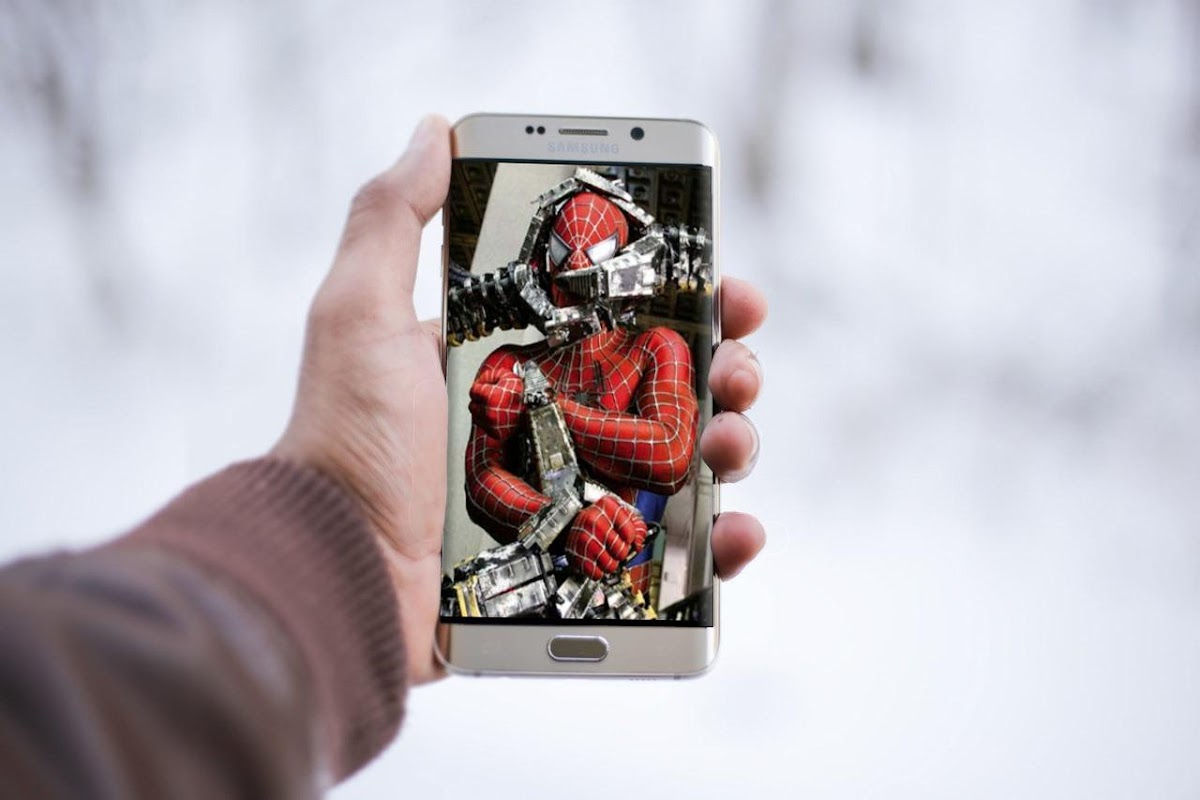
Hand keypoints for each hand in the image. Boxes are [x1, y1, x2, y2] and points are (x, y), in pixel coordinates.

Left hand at [273, 115, 768, 685]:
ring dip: (729, 444)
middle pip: (669, 387)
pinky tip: (735, 531)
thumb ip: (391, 219)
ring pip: (682, 464)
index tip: (726, 287)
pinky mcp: (581, 567)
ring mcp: (574, 498)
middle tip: (737, 369)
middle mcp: (553, 426)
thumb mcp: (359, 316)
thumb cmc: (345, 446)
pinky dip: (718, 545)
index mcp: (516, 363)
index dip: (683, 297)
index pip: (620, 318)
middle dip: (724, 368)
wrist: (334, 576)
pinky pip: (671, 556)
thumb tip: (433, 130)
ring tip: (726, 445)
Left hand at [468, 365, 522, 441]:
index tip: (486, 387)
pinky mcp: (495, 433)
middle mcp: (487, 412)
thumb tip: (482, 379)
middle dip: (479, 400)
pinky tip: (496, 415)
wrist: (536, 410)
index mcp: (489, 397)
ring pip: (476, 417)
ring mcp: (491, 424)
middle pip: (472, 405)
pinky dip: (487, 421)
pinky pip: (484, 426)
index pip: (473, 391)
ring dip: (481, 411)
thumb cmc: (524, 394)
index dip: (480, 387)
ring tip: (493, 406)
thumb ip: (491, 375)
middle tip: (489, 397)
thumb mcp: (507, 376)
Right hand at [564, 495, 647, 578]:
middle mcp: (594, 520)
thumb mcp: (622, 515)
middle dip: (620, 553)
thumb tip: (638, 545)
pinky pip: (595, 573)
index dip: (630, 539)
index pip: (630, 534)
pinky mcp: (576, 553)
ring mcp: (583, 537)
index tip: (625, 537)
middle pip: (621, 551)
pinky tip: (596, 561)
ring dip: (610, 564)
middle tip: (614, 547)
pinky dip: (598, 572)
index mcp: (608, 507)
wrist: (573, 520)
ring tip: (605, 554)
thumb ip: (637, 527)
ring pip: (610, 565)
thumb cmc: (600, 518)